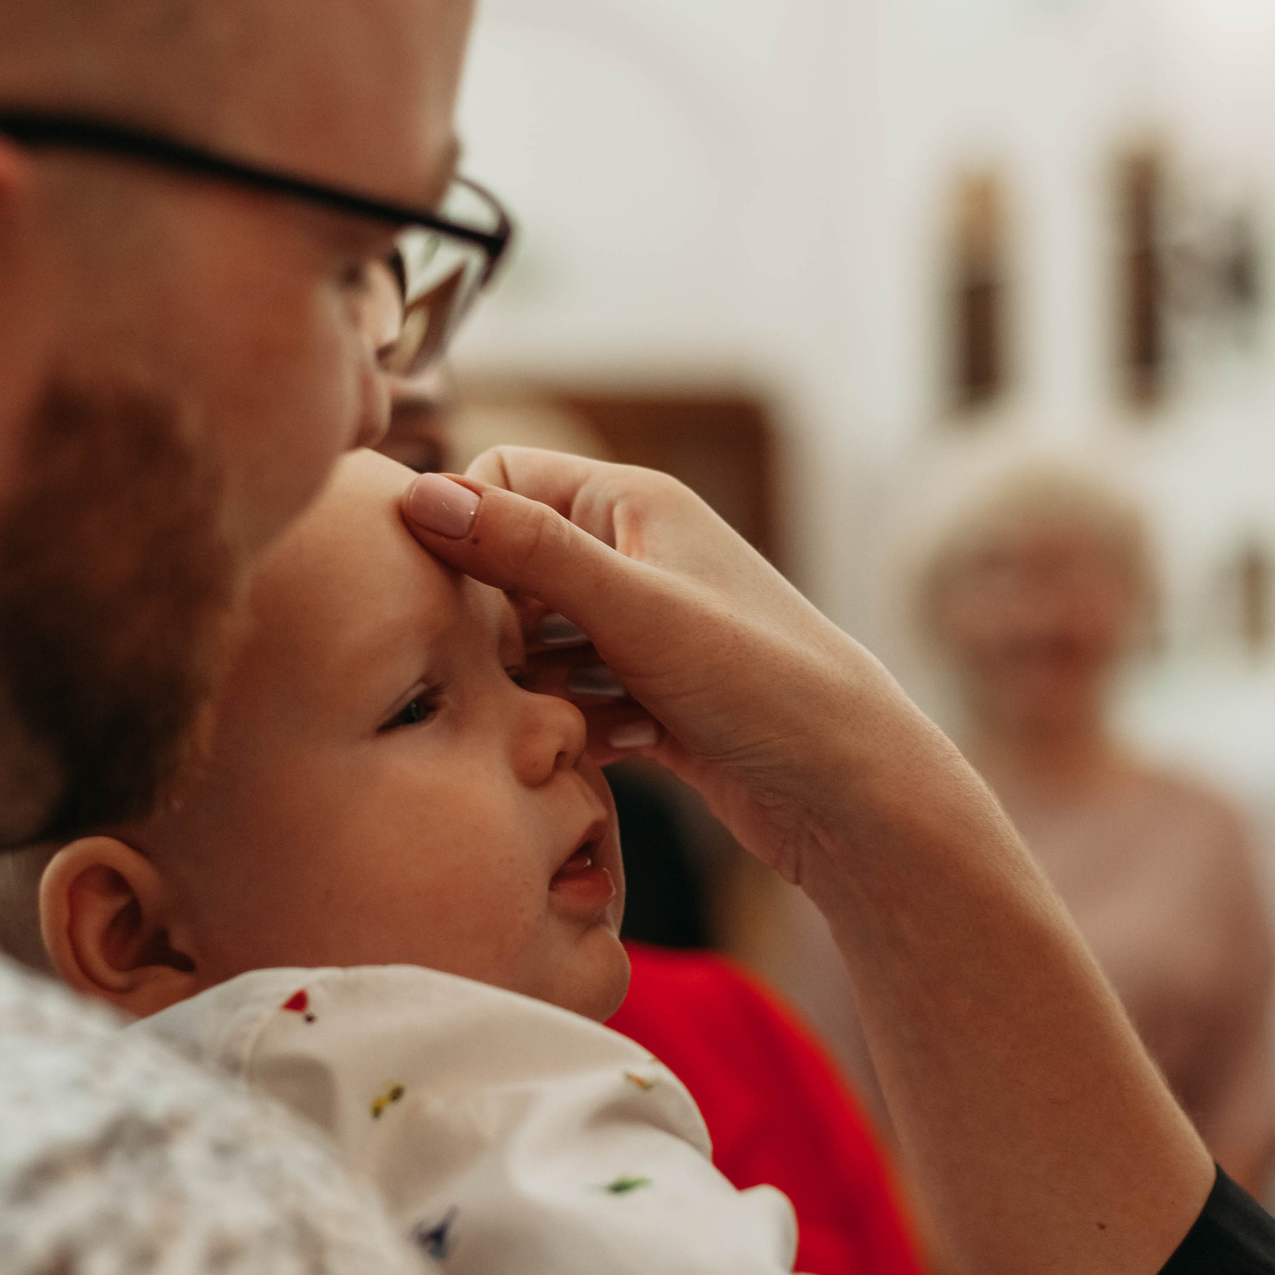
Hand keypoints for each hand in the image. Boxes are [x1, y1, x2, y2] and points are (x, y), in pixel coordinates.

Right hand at [401, 448, 967, 884]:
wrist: (855, 796)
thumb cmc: (763, 684)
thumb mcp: (633, 609)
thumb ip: (527, 551)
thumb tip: (418, 497)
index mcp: (633, 502)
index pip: (501, 478)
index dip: (463, 532)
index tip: (445, 605)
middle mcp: (637, 555)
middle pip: (510, 570)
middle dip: (492, 626)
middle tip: (501, 681)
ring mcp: (646, 631)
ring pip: (537, 645)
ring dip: (535, 688)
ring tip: (563, 725)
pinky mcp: (653, 700)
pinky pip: (573, 703)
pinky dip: (574, 729)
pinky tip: (614, 754)